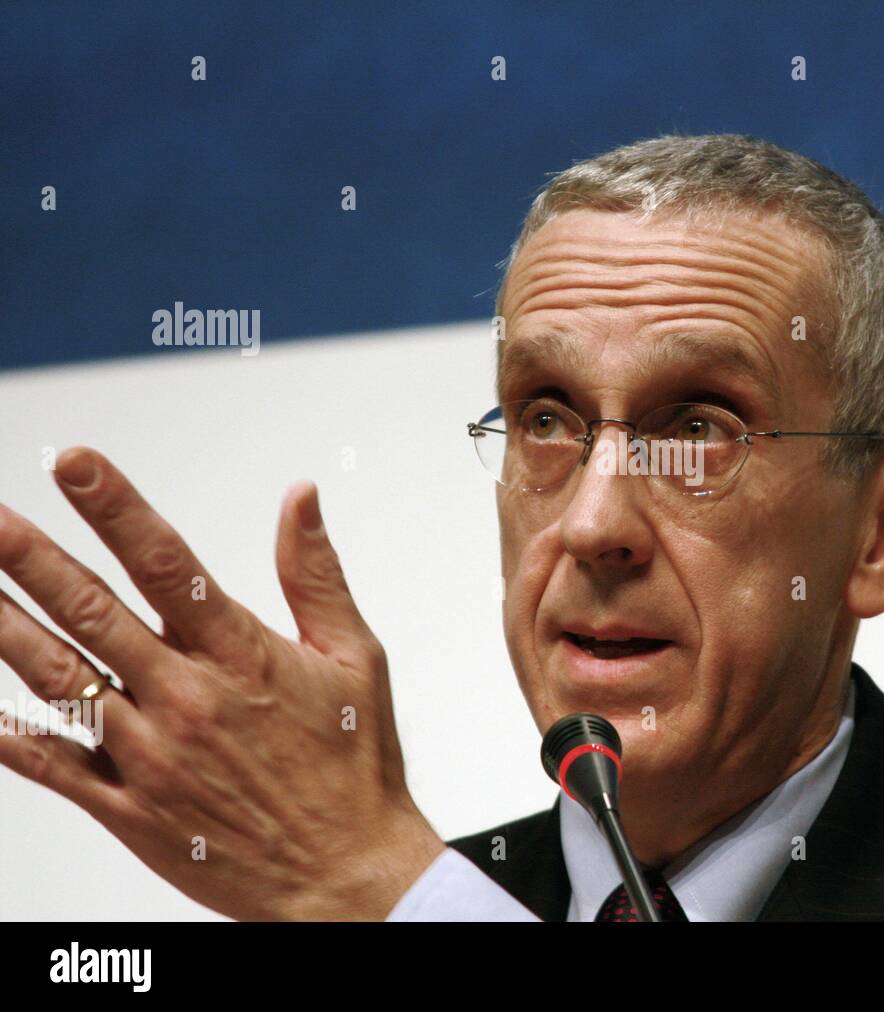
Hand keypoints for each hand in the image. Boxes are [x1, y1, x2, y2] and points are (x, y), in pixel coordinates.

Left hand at [0, 447, 445, 919]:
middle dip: (28, 557)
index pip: (167, 563)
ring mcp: (150, 756)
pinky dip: (8, 732)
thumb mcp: (357, 657)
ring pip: (56, 679)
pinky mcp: (129, 808)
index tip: (75, 464)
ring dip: (2, 625)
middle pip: (91, 612)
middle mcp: (187, 699)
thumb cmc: (356, 765)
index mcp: (242, 656)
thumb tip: (300, 498)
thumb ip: (316, 573)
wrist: (348, 876)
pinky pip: (50, 763)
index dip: (115, 507)